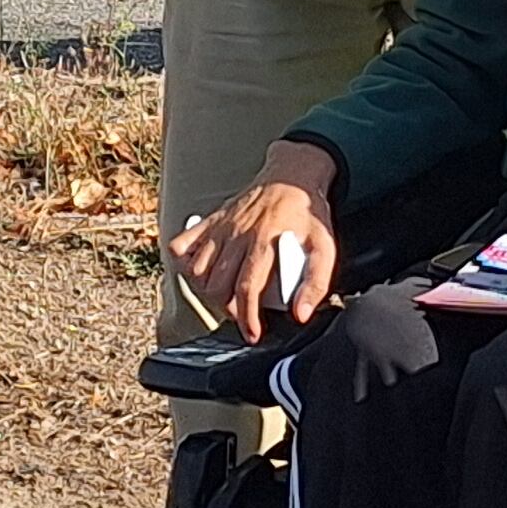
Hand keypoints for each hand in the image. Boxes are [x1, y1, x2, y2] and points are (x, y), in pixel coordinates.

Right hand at [167, 142, 341, 340]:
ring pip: (198, 270)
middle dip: (228, 308)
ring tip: (227, 295)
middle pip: (218, 285)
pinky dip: (184, 262)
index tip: (253, 334)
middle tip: (243, 313)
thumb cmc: (308, 212)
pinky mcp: (211, 220)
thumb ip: (316, 281)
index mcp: (264, 241)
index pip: (247, 289)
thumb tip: (302, 314)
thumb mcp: (325, 246)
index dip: (247, 318)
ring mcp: (220, 227)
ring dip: (208, 290)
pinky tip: (201, 270)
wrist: (293, 173)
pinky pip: (181, 245)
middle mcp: (237, 234)